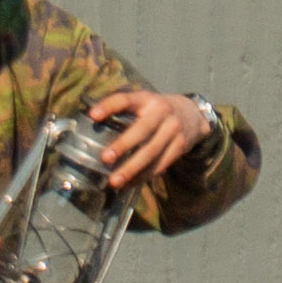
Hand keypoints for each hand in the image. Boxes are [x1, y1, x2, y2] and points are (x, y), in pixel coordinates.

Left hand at [86, 87, 210, 189]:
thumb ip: (123, 111)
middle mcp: (162, 112)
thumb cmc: (156, 111)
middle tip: (105, 158)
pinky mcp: (180, 147)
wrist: (193, 115)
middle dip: (123, 145)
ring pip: (152, 152)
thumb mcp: (143, 102)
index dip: (109, 106)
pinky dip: (143, 176)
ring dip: (132, 168)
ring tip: (114, 181)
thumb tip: (89, 125)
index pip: (126, 100)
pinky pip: (160, 164)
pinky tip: (129, 183)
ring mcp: (173, 130)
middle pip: (142, 130)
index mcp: (147, 99)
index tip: (93, 115)